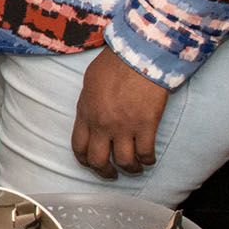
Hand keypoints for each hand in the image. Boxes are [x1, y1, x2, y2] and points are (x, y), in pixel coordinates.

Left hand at [71, 47, 171, 179]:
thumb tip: (92, 115)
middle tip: (111, 174)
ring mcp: (124, 127)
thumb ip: (88, 103)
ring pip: (124, 162)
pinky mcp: (146, 126)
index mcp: (85, 113)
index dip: (84, 159)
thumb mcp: (90, 82)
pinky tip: (149, 159)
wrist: (138, 55)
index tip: (90, 163)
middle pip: (98, 160)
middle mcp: (102, 124)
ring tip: (134, 167)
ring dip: (129, 168)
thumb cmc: (114, 63)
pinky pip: (146, 153)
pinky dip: (148, 160)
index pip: (78, 146)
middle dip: (104, 171)